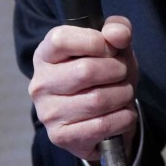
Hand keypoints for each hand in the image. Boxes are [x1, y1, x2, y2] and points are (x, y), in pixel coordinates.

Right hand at [29, 15, 139, 161]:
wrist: (102, 114)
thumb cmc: (104, 72)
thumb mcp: (113, 45)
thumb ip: (118, 29)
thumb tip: (117, 34)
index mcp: (45, 54)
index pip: (61, 40)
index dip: (94, 41)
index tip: (110, 49)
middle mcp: (40, 83)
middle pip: (85, 71)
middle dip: (116, 70)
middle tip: (122, 73)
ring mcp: (48, 112)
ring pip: (97, 100)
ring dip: (123, 95)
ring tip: (124, 92)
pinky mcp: (60, 136)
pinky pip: (102, 126)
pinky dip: (123, 117)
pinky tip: (123, 113)